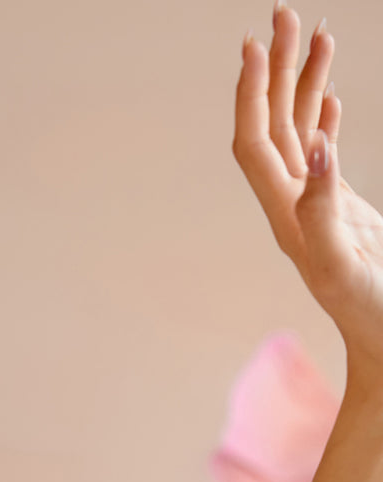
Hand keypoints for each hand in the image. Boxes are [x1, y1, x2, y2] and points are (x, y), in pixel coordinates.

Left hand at [233, 3, 382, 393]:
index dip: (251, 95)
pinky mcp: (342, 211)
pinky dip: (324, 118)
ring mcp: (318, 207)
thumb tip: (316, 148)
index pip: (255, 144)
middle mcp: (294, 207)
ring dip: (303, 84)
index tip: (253, 45)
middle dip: (275, 71)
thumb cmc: (371, 312)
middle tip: (284, 14)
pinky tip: (328, 98)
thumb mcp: (346, 263)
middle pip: (273, 128)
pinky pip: (323, 155)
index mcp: (289, 216)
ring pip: (300, 134)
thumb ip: (326, 210)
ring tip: (317, 32)